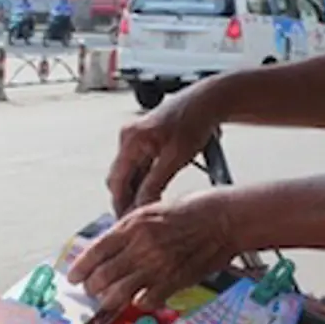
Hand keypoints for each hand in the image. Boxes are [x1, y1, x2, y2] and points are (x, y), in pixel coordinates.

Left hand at [68, 192, 237, 315]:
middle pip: (102, 276)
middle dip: (92, 286)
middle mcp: (141, 247)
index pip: (95, 252)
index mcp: (132, 226)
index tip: (74, 276)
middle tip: (92, 289)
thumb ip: (128, 230)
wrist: (223, 219)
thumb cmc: (191, 211)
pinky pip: (146, 301)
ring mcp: (157, 266)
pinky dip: (139, 302)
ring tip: (109, 298)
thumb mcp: (152, 211)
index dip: (80, 268)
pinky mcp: (174, 281)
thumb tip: (108, 248)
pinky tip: (140, 298)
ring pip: (118, 294)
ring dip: (110, 298)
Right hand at [108, 86, 221, 215]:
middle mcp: (128, 137)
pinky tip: (155, 191)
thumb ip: (155, 183)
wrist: (208, 101)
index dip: (120, 204)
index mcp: (130, 139)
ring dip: (137, 190)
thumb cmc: (194, 121)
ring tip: (149, 208)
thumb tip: (141, 205)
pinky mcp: (146, 141)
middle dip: (127, 199)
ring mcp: (136, 138)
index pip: (116, 181)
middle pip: (119, 178)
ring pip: (130, 173)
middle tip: (139, 219)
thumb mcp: (176, 158)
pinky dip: (145, 180)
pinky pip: (139, 166)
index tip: (126, 222)